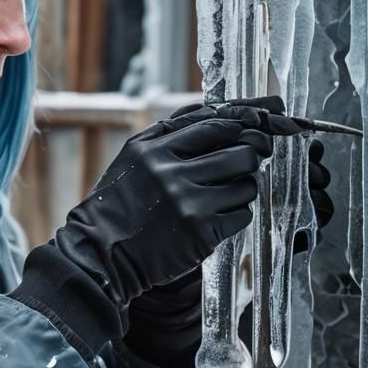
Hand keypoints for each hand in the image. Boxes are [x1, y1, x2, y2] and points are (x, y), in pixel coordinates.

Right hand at [48, 104, 304, 318]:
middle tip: (256, 155)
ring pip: (246, 183)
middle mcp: (170, 170)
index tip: (265, 116)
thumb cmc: (122, 203)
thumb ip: (171, 135)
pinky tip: (218, 216)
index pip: (213, 122)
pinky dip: (237, 213)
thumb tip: (221, 114)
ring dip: (245, 186)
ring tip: (227, 191)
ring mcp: (187, 202)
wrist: (102, 253)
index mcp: (153, 147)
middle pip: (240, 149)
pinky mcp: (201, 232)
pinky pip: (242, 214)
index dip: (245, 119)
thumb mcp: (135, 157)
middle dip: (255, 152)